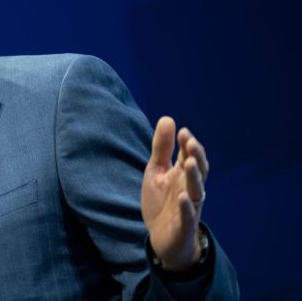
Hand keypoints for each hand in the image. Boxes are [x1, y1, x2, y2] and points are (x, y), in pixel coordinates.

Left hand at [141, 116, 209, 271]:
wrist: (162, 237)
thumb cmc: (162, 201)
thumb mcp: (157, 171)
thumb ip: (162, 148)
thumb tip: (168, 119)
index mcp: (183, 175)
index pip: (190, 156)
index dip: (188, 145)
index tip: (183, 132)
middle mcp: (190, 188)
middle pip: (198, 171)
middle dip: (196, 157)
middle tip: (191, 143)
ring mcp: (189, 207)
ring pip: (196, 191)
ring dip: (195, 177)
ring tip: (190, 163)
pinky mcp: (183, 225)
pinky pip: (188, 216)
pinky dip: (187, 207)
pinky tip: (184, 198)